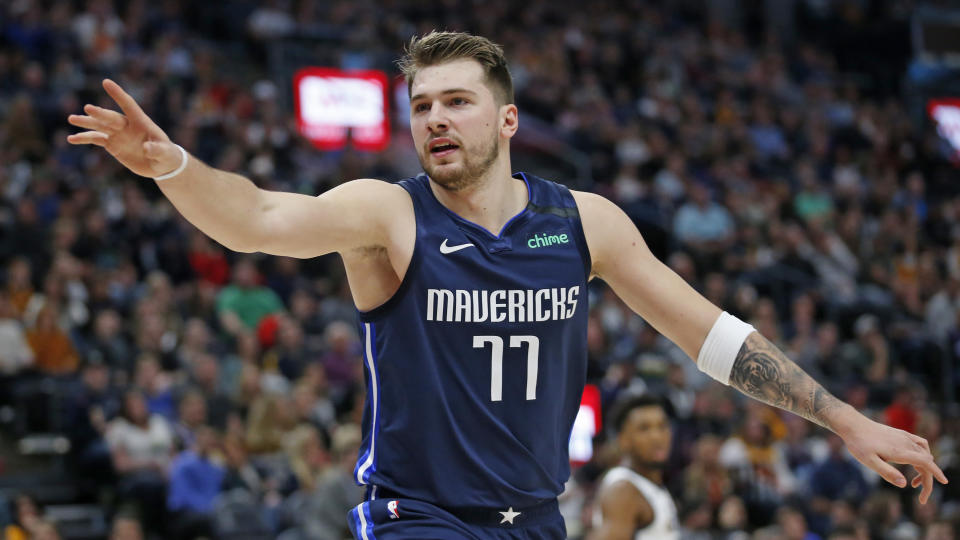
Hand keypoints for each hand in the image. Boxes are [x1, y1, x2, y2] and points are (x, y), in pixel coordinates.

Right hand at [67, 79, 182, 177]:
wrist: (161, 165)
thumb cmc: (166, 155)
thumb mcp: (165, 153)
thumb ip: (157, 150)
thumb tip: (147, 148)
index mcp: (141, 122)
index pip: (129, 105)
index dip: (118, 94)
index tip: (106, 82)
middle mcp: (127, 125)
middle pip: (111, 117)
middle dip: (101, 114)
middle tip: (88, 109)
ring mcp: (118, 134)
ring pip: (100, 126)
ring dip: (86, 122)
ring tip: (72, 119)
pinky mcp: (112, 144)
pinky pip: (95, 139)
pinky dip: (84, 138)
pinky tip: (71, 139)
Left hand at [840, 417, 947, 503]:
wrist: (852, 424)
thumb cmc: (859, 444)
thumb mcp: (869, 461)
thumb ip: (887, 472)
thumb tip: (904, 485)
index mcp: (900, 451)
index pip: (925, 462)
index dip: (936, 473)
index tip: (944, 482)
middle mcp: (905, 443)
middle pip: (926, 461)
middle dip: (928, 480)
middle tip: (921, 498)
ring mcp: (904, 437)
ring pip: (924, 454)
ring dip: (924, 469)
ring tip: (914, 484)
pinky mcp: (900, 433)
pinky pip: (919, 443)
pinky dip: (923, 455)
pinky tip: (916, 462)